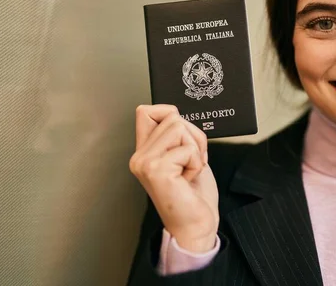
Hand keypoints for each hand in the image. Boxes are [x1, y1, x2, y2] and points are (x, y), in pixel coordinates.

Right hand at [129, 104, 218, 252]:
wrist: (196, 224)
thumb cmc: (193, 193)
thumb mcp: (184, 155)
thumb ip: (175, 135)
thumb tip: (175, 114)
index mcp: (144, 152)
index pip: (146, 111)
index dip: (171, 115)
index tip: (183, 140)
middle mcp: (139, 157)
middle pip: (172, 117)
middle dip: (192, 137)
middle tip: (190, 163)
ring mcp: (145, 163)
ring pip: (179, 127)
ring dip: (195, 150)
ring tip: (188, 170)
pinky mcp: (156, 170)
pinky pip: (187, 148)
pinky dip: (197, 163)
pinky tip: (188, 179)